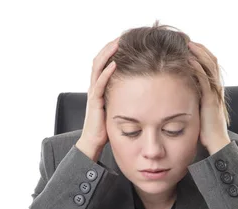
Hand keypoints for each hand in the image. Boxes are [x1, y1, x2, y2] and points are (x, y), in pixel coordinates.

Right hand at [75, 38, 118, 160]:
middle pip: (99, 60)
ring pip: (97, 67)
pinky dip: (107, 72)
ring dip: (107, 54)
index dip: (112, 51)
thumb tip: (143, 91)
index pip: (103, 63)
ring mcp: (94, 93)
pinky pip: (99, 83)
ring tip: (117, 43)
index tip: (124, 41)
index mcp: (100, 87)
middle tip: (122, 36)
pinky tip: (114, 64)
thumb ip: (125, 97)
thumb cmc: (107, 127)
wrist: (94, 142)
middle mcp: (95, 87)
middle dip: (109, 47)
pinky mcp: (95, 101)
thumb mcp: (118, 107)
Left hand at [188, 41, 230, 154]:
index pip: (211, 66)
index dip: (202, 54)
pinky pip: (204, 81)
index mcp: (215, 90)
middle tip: (188, 40)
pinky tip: (189, 61)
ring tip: (188, 45)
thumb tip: (182, 93)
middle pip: (212, 62)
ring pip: (210, 68)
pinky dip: (197, 69)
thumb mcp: (199, 111)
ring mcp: (214, 94)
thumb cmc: (206, 131)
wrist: (216, 144)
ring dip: (199, 54)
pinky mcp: (210, 101)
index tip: (190, 46)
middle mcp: (217, 89)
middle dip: (200, 50)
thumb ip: (195, 100)